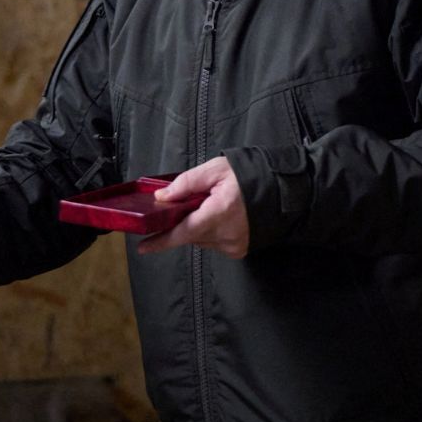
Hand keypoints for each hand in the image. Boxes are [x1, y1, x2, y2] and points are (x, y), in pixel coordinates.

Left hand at [137, 156, 251, 258]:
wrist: (278, 189)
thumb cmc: (247, 176)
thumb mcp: (215, 170)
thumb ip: (186, 183)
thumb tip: (162, 197)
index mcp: (219, 212)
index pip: (183, 232)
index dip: (162, 241)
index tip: (143, 247)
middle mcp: (226, 234)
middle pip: (190, 235)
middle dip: (182, 222)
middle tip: (189, 205)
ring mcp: (234, 245)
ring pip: (200, 240)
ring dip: (197, 227)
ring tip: (210, 208)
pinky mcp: (238, 250)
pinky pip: (213, 243)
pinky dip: (210, 232)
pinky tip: (220, 218)